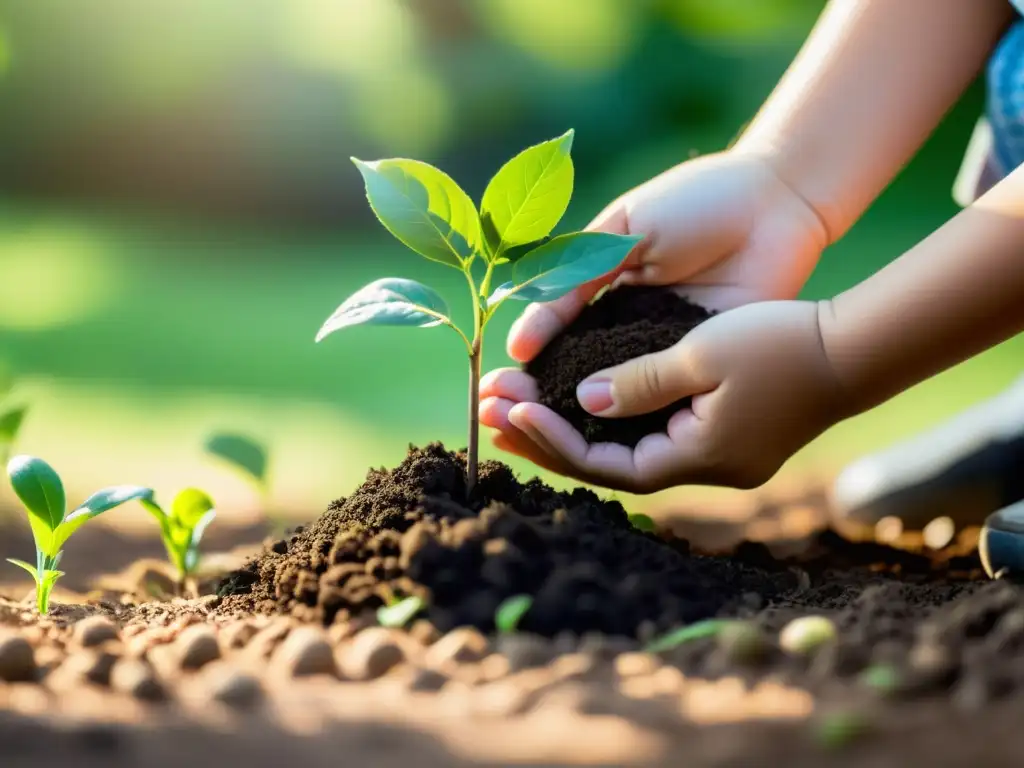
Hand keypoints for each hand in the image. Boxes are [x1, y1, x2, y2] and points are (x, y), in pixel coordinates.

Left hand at [482, 301, 853, 492]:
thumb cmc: (781, 343)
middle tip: (491, 419)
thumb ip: (637, 382)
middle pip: (611, 466)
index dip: (553, 442)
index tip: (509, 411)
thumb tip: (582, 400)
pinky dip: (613, 422)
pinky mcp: (726, 436)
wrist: (853, 348)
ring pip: (630, 452)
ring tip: (520, 410)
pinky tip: (582, 401)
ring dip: (577, 430)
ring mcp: (718, 456)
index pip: (606, 466)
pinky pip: (655, 437)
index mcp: (697, 458)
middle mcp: (705, 469)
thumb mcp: (700, 354)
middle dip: (550, 442)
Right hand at [484, 149, 831, 478]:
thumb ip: (571, 284)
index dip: (524, 371)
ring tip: (522, 431)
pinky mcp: (702, 367)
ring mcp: (665, 354)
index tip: (488, 390)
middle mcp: (631, 334)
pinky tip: (585, 435)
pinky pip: (657, 401)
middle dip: (533, 402)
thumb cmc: (694, 204)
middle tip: (494, 417)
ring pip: (611, 399)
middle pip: (575, 380)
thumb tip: (520, 344)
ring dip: (568, 420)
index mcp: (605, 297)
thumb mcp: (619, 235)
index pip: (554, 346)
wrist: (774, 200)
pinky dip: (622, 419)